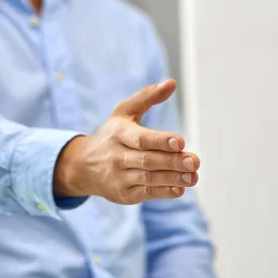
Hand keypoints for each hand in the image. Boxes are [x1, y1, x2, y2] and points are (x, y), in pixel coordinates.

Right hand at [54, 79, 199, 203]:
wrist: (83, 165)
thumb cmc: (111, 134)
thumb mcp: (123, 111)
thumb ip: (147, 97)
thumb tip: (172, 83)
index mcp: (118, 133)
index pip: (140, 139)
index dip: (160, 141)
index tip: (180, 141)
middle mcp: (116, 156)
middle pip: (148, 160)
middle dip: (173, 161)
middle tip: (194, 161)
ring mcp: (119, 177)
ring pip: (148, 178)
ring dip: (172, 178)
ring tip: (193, 177)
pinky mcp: (123, 194)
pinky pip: (145, 193)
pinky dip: (163, 192)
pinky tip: (180, 189)